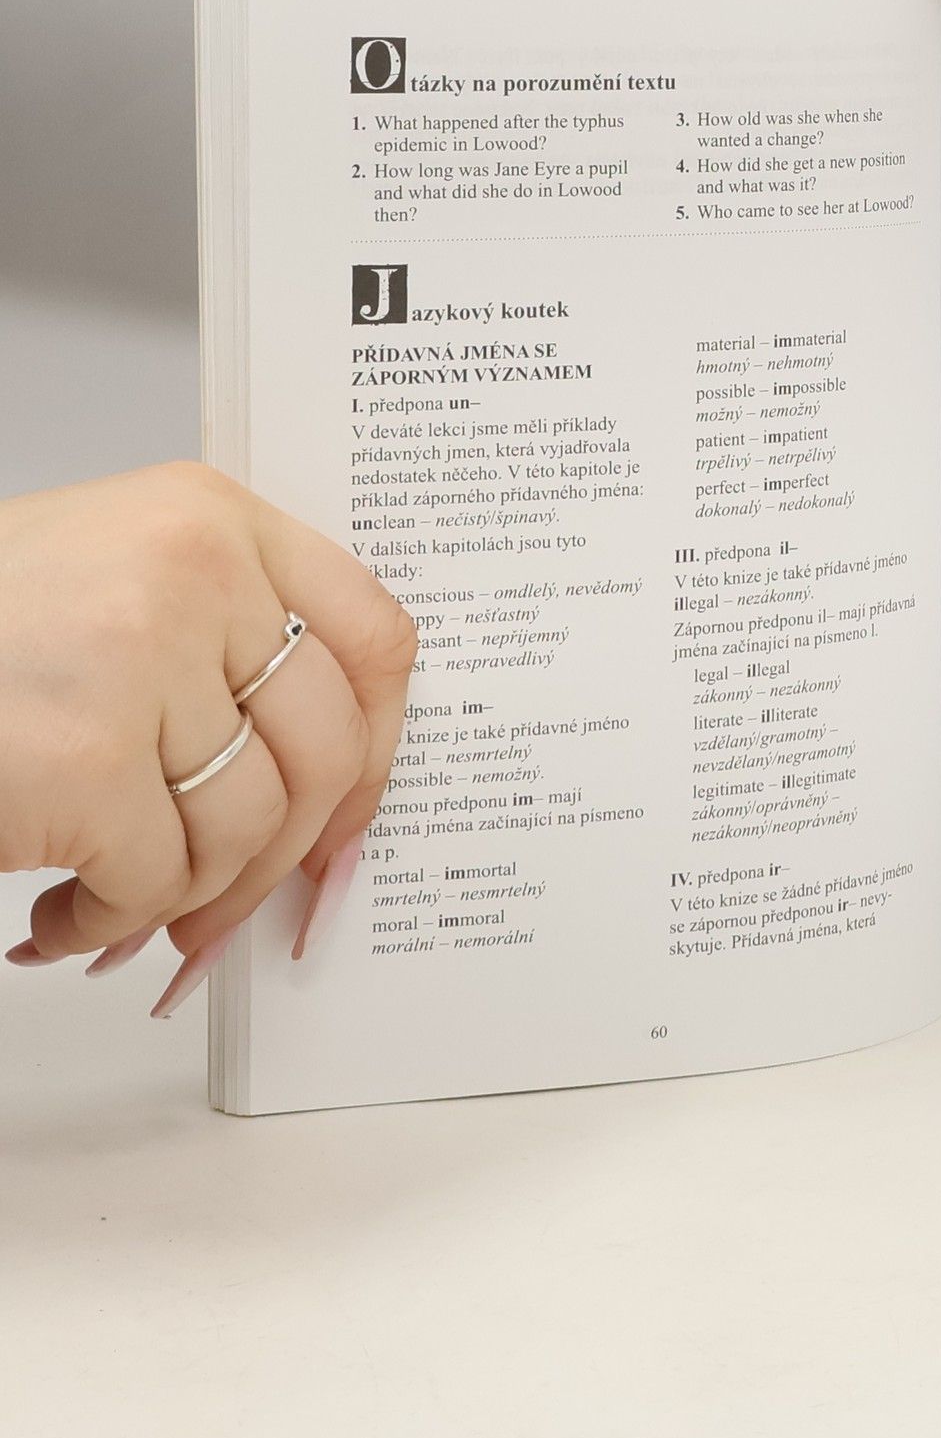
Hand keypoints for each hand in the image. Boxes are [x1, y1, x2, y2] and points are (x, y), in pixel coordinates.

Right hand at [0, 463, 416, 1012]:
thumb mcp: (113, 586)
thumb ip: (226, 648)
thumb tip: (329, 785)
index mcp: (210, 518)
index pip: (375, 635)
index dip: (381, 743)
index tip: (356, 807)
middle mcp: (193, 570)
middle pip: (330, 745)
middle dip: (289, 852)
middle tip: (239, 900)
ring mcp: (142, 659)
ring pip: (251, 823)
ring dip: (190, 894)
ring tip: (121, 900)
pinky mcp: (85, 758)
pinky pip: (161, 877)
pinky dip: (114, 919)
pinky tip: (63, 913)